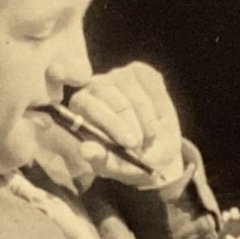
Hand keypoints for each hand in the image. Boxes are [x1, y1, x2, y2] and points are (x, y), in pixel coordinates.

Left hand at [68, 62, 186, 187]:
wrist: (156, 152)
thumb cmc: (128, 160)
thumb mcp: (116, 166)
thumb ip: (101, 159)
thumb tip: (86, 150)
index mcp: (80, 108)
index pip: (88, 105)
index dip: (110, 122)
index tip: (130, 143)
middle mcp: (95, 87)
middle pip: (106, 91)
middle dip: (127, 119)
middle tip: (140, 143)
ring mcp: (117, 76)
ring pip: (131, 86)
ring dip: (145, 115)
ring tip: (149, 136)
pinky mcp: (139, 72)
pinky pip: (151, 82)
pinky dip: (159, 103)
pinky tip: (157, 118)